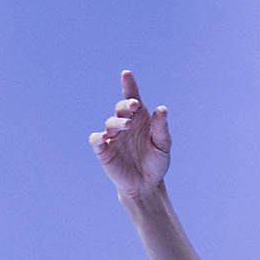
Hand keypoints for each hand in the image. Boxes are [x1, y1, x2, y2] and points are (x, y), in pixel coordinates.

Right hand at [91, 69, 171, 201]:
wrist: (147, 185)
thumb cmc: (156, 162)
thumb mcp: (163, 145)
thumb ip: (161, 127)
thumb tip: (161, 109)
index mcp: (139, 118)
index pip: (132, 97)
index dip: (129, 85)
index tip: (126, 74)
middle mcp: (125, 124)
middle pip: (121, 108)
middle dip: (126, 105)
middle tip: (135, 105)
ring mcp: (113, 137)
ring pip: (110, 123)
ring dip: (118, 122)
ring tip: (128, 126)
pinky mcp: (104, 151)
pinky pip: (96, 140)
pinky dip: (98, 137)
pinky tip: (105, 137)